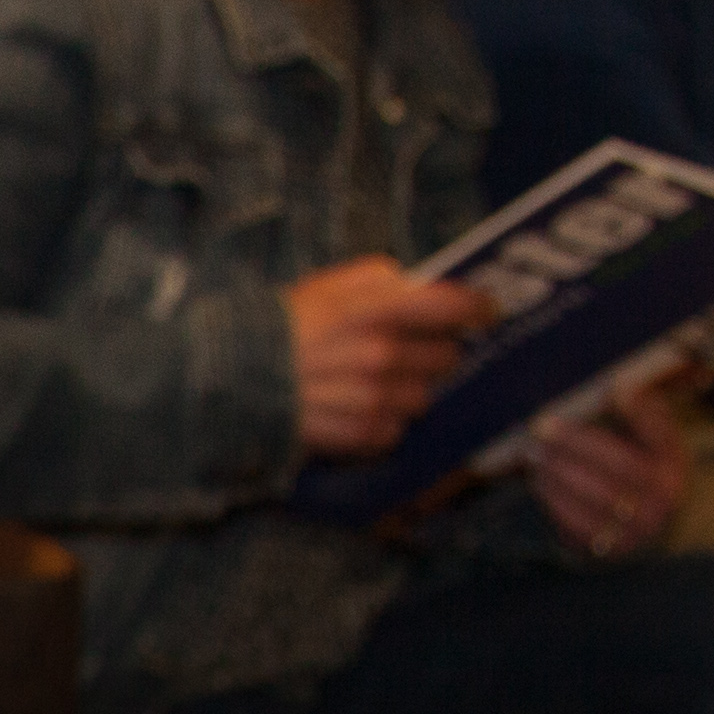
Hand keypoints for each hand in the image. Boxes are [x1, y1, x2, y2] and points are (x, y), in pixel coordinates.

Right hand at [281, 258, 485, 458]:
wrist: (227, 382)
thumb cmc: (275, 328)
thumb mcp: (325, 285)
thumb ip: (379, 278)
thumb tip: (415, 285)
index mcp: (377, 310)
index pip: (454, 307)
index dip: (480, 308)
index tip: (487, 311)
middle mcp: (383, 356)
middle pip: (448, 358)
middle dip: (439, 352)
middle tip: (418, 350)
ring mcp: (374, 400)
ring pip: (425, 397)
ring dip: (412, 389)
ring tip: (379, 383)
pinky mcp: (361, 435)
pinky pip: (397, 429)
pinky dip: (386, 420)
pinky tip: (359, 408)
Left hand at [523, 385, 686, 558]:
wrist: (648, 537)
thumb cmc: (645, 479)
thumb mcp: (658, 449)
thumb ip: (647, 419)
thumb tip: (622, 388)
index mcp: (675, 471)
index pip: (660, 438)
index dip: (641, 414)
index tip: (614, 389)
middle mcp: (662, 502)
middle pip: (621, 466)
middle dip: (579, 444)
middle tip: (545, 427)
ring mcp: (637, 530)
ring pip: (596, 497)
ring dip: (559, 472)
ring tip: (534, 453)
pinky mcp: (609, 550)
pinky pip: (578, 524)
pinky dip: (555, 501)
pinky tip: (540, 481)